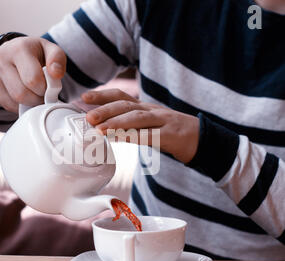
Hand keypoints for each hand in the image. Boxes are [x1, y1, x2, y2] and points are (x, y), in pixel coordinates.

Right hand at [0, 37, 66, 112]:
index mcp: (19, 48)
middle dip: (36, 99)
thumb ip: (58, 59)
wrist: (11, 53)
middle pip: (21, 94)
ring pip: (12, 103)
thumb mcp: (50, 51)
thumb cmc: (34, 54)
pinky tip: (20, 95)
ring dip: (27, 104)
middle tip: (41, 94)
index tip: (48, 87)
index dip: (44, 89)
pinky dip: (16, 105)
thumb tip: (56, 73)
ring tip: (31, 93)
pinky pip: (4, 105)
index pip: (33, 80)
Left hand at [82, 89, 199, 163]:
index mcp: (145, 107)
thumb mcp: (149, 125)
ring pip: (137, 118)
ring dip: (116, 123)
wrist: (202, 139)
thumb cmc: (170, 132)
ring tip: (99, 129)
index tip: (84, 97)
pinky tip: (120, 139)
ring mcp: (163, 121)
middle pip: (126, 105)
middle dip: (105, 110)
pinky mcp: (171, 135)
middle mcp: (152, 110)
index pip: (121, 96)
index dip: (102, 95)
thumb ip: (130, 126)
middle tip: (88, 117)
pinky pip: (150, 135)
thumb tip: (105, 130)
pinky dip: (134, 136)